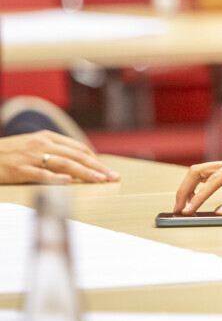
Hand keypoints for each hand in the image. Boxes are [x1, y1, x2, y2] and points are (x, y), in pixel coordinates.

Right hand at [0, 132, 119, 184]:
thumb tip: (77, 162)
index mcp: (47, 138)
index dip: (95, 159)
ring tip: (100, 180)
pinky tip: (69, 182)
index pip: (78, 148)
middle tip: (113, 177)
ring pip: (65, 164)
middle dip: (97, 167)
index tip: (107, 169)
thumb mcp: (32, 145)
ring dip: (86, 173)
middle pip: (76, 156)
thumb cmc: (9, 153)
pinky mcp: (20, 170)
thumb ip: (53, 150)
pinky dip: (56, 178)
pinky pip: (41, 174)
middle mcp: (42, 145)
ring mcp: (31, 157)